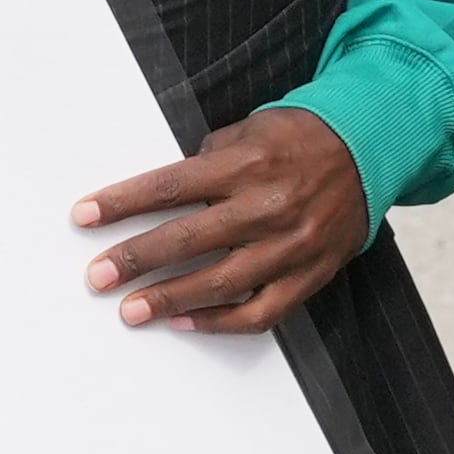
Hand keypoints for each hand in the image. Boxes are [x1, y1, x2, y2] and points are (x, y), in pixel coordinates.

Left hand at [72, 107, 366, 333]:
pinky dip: (219, 322)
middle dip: (135, 259)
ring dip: (169, 299)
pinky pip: (261, 312)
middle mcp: (268, 206)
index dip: (121, 203)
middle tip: (96, 276)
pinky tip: (185, 322)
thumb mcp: (248, 130)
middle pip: (188, 238)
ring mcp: (292, 245)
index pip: (169, 187)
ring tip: (131, 310)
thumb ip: (206, 161)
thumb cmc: (298, 138)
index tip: (83, 217)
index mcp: (246, 164)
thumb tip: (160, 195)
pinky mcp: (311, 274)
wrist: (370, 148)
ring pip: (221, 283)